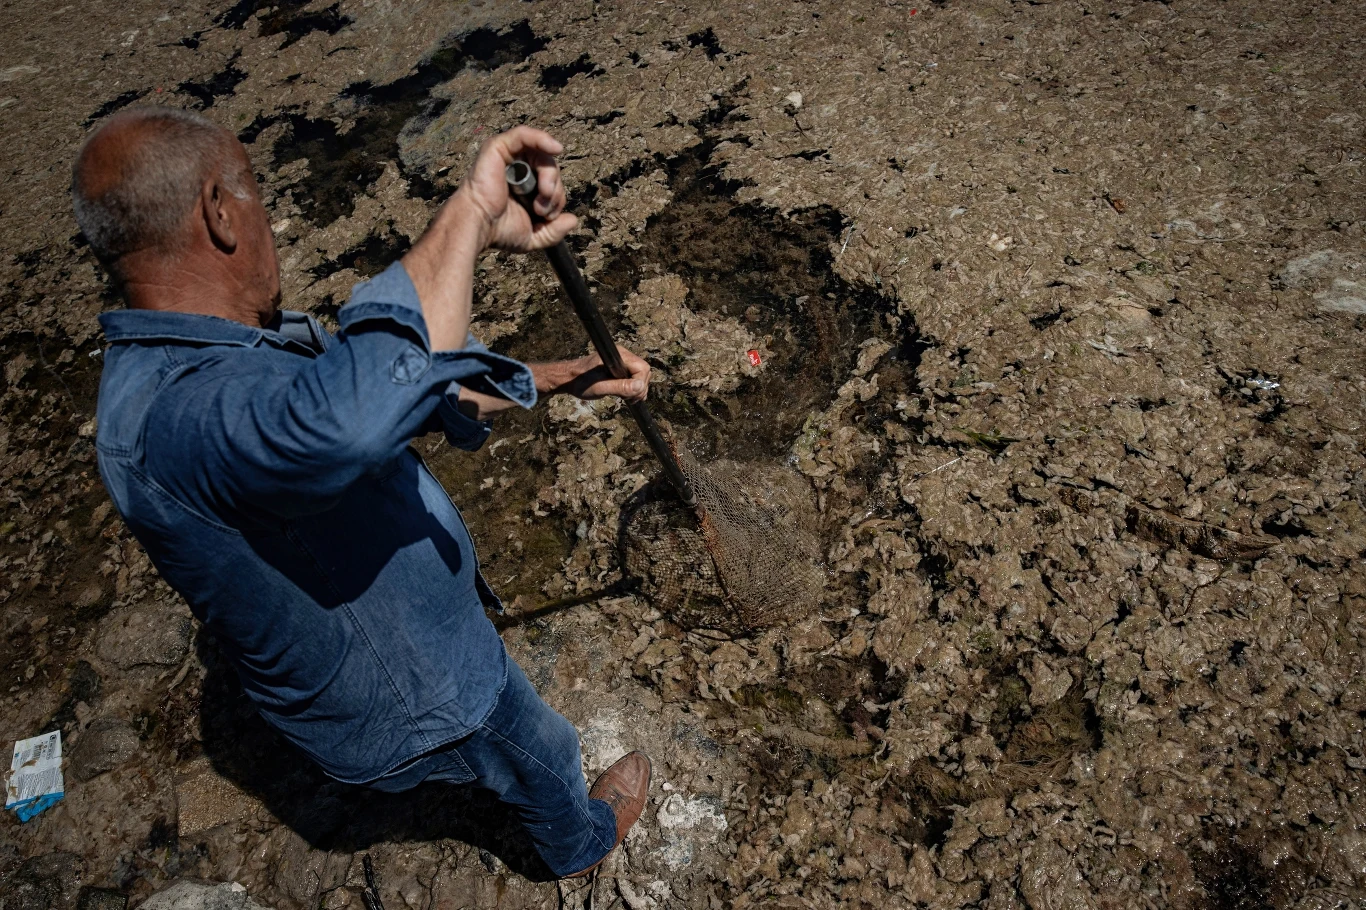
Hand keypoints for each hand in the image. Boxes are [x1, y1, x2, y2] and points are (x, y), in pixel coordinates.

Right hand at [454, 126, 577, 252]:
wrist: (478, 225)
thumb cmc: (498, 231)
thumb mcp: (533, 236)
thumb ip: (554, 231)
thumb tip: (573, 221)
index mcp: (524, 185)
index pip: (551, 182)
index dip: (557, 197)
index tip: (549, 217)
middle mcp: (516, 168)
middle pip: (550, 168)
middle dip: (555, 190)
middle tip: (543, 209)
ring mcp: (507, 156)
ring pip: (542, 155)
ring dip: (550, 175)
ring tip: (544, 193)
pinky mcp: (498, 147)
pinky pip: (524, 134)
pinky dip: (542, 139)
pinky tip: (556, 148)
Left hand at [535, 346, 651, 403]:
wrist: (569, 378)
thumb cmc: (581, 383)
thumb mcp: (600, 388)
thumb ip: (621, 387)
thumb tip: (640, 387)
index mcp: (618, 356)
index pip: (643, 368)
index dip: (640, 384)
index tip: (631, 397)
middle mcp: (622, 355)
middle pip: (644, 372)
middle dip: (639, 388)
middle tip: (627, 399)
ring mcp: (622, 360)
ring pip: (640, 375)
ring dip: (636, 389)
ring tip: (624, 398)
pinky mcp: (620, 366)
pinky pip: (634, 376)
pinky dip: (632, 387)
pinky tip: (624, 394)